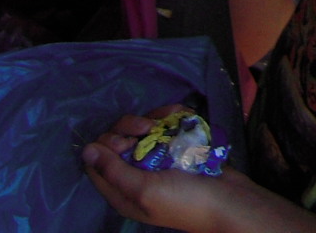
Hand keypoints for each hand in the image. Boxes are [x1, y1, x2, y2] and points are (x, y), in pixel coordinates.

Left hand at [82, 107, 251, 231]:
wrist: (229, 202)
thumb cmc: (184, 202)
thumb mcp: (144, 191)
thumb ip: (113, 171)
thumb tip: (86, 149)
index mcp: (122, 191)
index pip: (96, 161)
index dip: (106, 145)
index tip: (126, 142)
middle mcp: (136, 174)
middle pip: (118, 139)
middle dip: (130, 127)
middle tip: (147, 129)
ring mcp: (157, 159)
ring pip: (141, 128)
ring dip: (154, 117)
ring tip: (170, 119)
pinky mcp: (177, 147)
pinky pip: (166, 124)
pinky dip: (172, 115)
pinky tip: (184, 114)